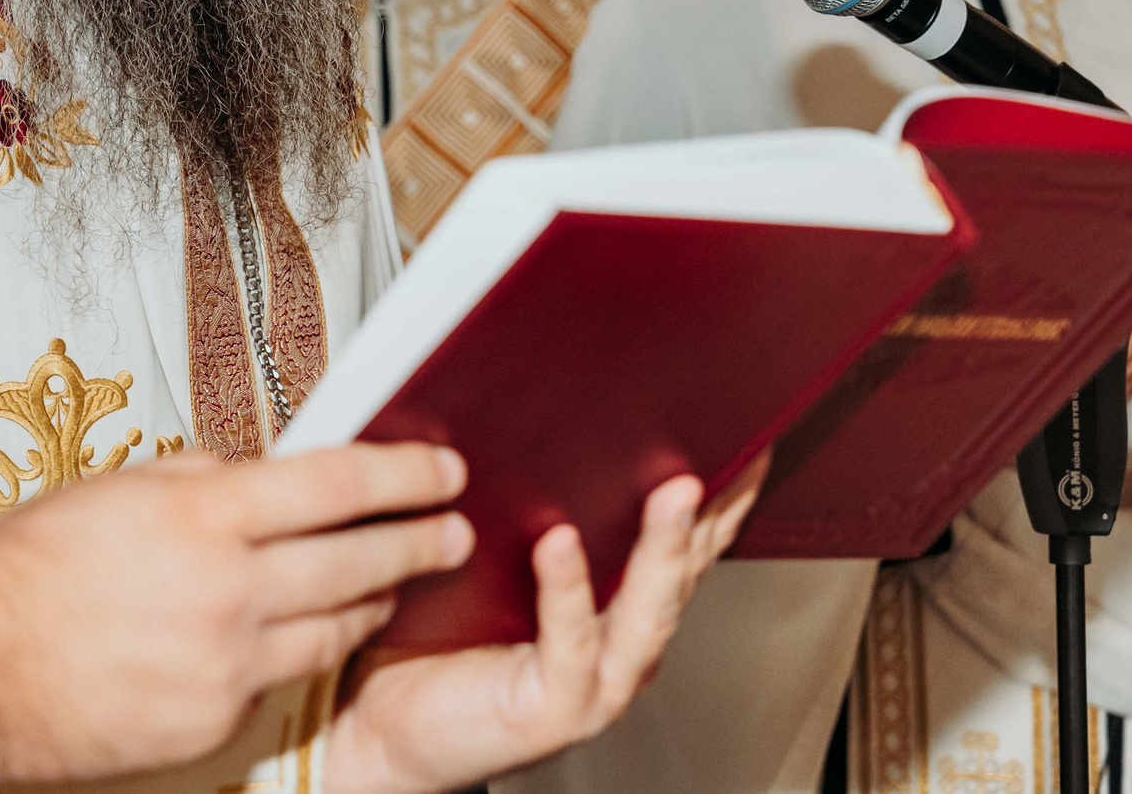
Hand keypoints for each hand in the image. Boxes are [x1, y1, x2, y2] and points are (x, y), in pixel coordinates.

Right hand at [0, 442, 472, 783]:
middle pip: (357, 558)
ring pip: (334, 628)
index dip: (403, 473)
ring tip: (395, 585)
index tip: (443, 468)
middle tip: (454, 529)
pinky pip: (278, 680)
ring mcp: (226, 663)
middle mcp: (228, 588)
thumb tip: (257, 477)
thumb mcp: (117, 492)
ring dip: (373, 602)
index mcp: (203, 515)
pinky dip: (295, 654)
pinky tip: (302, 639)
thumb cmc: (25, 573)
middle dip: (417, 541)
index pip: (335, 482)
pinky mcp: (214, 720)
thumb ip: (199, 481)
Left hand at [322, 453, 768, 793]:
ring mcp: (596, 681)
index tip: (746, 441)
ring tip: (674, 493)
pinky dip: (567, 593)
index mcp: (616, 605)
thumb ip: (524, 504)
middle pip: (682, 572)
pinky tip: (560, 545)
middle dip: (713, 513)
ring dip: (662, 548)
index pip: (683, 545)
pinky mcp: (553, 707)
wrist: (385, 720)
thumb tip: (535, 411)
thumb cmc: (437, 635)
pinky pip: (569, 645)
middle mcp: (619, 644)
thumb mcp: (494, 555)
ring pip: (645, 611)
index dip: (723, 498)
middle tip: (733, 454)